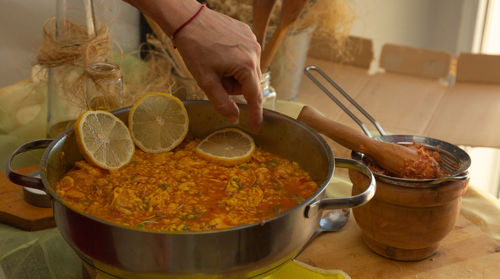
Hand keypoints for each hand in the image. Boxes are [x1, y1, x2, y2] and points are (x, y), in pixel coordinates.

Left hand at [174, 5, 262, 132]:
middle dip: (234, 87)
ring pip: (248, 70)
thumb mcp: (206, 81)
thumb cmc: (195, 49)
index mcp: (246, 66)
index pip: (254, 97)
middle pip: (250, 83)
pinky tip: (220, 52)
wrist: (188, 19)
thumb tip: (235, 118)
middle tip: (215, 78)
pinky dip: (235, 60)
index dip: (255, 115)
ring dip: (235, 73)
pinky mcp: (247, 33)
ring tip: (216, 63)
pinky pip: (246, 55)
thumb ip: (222, 103)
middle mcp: (254, 53)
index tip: (257, 129)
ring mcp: (252, 41)